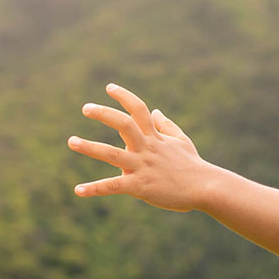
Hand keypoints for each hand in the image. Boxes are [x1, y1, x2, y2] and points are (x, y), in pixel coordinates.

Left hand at [67, 83, 213, 211]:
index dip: (124, 96)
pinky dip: (95, 189)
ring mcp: (143, 167)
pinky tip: (78, 190)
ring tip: (71, 141)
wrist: (207, 188)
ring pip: (112, 154)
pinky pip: (114, 186)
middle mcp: (147, 149)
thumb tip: (157, 111)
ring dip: (90, 147)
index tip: (109, 87)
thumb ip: (167, 126)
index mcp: (155, 138)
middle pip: (123, 124)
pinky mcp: (140, 186)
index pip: (139, 110)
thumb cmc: (194, 166)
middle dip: (104, 114)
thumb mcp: (182, 141)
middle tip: (86, 108)